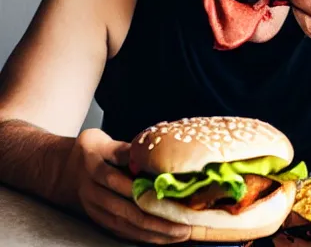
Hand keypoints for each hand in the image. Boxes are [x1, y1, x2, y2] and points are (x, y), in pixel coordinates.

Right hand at [67, 128, 190, 244]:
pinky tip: (163, 237)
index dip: (141, 188)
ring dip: (154, 231)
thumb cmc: (88, 151)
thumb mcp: (101, 139)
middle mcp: (92, 190)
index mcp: (93, 165)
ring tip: (180, 232)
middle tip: (183, 220)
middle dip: (156, 217)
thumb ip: (124, 148)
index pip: (116, 179)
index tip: (167, 192)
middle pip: (125, 208)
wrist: (60, 171)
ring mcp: (95, 209)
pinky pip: (122, 231)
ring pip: (125, 224)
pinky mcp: (99, 220)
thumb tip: (151, 151)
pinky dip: (143, 236)